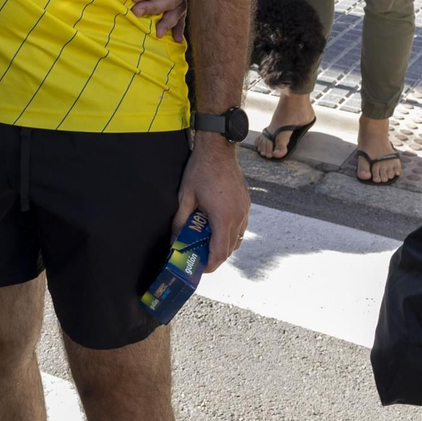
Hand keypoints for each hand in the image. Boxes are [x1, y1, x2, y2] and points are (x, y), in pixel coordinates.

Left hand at [172, 137, 249, 273]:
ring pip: (237, 239)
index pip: (220, 251)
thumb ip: (181, 220)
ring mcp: (245, 211)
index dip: (211, 264)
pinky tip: (216, 231)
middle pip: (230, 248)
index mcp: (224, 217)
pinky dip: (230, 235)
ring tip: (206, 246)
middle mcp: (238, 217)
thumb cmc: (200, 171)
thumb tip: (175, 238)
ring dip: (223, 247)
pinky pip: (241, 228)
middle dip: (215, 258)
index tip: (201, 270)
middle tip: (200, 260)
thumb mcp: (185, 196)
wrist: (218, 150)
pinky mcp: (246, 205)